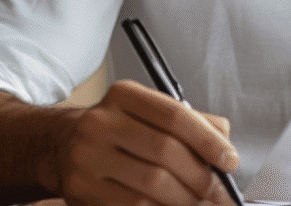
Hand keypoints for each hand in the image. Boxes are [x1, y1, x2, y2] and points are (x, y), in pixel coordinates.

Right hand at [46, 79, 239, 205]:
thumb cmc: (118, 130)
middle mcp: (101, 122)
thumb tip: (225, 141)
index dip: (208, 141)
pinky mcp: (80, 189)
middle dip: (201, 176)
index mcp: (124, 95)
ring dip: (184, 199)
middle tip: (219, 191)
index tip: (230, 160)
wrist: (61, 146)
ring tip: (199, 203)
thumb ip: (190, 121)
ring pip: (151, 184)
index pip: (175, 116)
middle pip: (166, 151)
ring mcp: (87, 157)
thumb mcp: (148, 113)